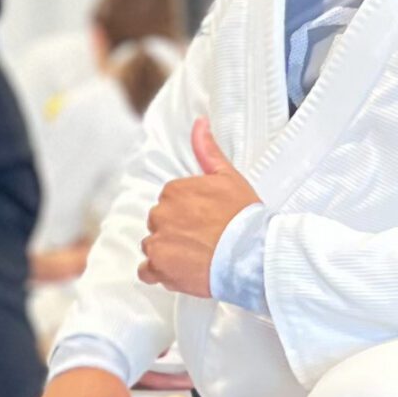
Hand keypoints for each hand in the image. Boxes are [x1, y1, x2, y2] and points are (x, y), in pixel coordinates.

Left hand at [138, 119, 258, 299]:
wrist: (251, 255)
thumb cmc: (244, 217)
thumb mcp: (228, 177)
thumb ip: (208, 151)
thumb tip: (199, 123)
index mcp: (173, 191)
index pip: (171, 202)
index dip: (189, 213)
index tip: (205, 222)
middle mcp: (160, 214)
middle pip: (160, 223)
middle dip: (176, 231)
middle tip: (202, 241)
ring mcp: (157, 242)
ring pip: (153, 245)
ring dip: (168, 252)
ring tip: (195, 257)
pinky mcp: (158, 268)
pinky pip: (146, 271)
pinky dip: (159, 273)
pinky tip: (180, 271)